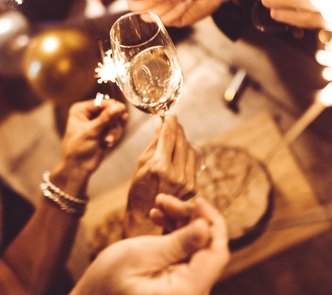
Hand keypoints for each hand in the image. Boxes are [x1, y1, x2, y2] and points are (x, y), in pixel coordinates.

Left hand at [57, 99, 127, 175]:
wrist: (77, 168)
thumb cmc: (77, 149)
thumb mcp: (91, 131)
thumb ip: (106, 118)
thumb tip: (119, 106)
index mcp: (81, 110)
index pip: (101, 103)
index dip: (112, 107)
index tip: (121, 112)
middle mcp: (90, 115)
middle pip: (111, 111)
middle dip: (112, 123)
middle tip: (111, 132)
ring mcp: (98, 124)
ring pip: (115, 121)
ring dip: (113, 132)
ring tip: (106, 141)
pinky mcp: (104, 133)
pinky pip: (116, 130)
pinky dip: (114, 136)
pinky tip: (107, 143)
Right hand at [71, 194, 229, 294]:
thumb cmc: (106, 283)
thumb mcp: (139, 255)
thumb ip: (177, 243)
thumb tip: (207, 227)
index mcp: (187, 290)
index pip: (217, 254)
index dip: (212, 222)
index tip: (197, 201)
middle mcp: (192, 292)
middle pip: (207, 247)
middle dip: (191, 218)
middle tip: (166, 199)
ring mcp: (186, 288)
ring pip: (196, 247)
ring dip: (181, 222)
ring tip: (159, 203)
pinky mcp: (178, 282)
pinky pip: (185, 253)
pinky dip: (175, 234)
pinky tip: (158, 218)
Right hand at [124, 114, 196, 236]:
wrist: (146, 219)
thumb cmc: (138, 192)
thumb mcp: (141, 164)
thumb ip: (154, 143)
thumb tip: (161, 124)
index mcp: (159, 166)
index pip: (169, 135)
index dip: (170, 121)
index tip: (170, 113)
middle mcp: (176, 173)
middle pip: (182, 140)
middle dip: (177, 129)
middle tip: (172, 122)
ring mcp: (187, 181)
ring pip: (190, 150)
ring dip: (183, 140)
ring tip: (174, 137)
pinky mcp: (193, 187)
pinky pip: (192, 163)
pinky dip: (186, 154)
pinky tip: (179, 153)